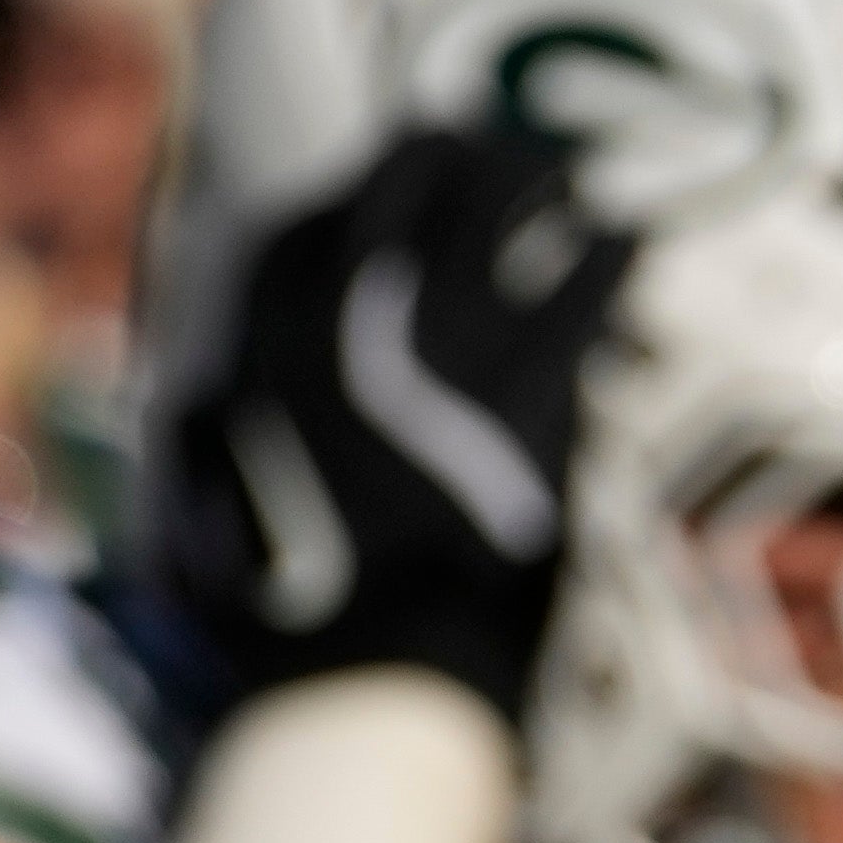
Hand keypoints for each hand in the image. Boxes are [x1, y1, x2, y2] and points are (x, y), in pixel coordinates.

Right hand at [154, 119, 630, 723]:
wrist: (368, 686)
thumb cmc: (288, 617)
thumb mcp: (213, 503)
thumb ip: (222, 432)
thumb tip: (213, 396)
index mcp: (264, 343)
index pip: (318, 220)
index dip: (377, 186)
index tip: (415, 168)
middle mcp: (349, 325)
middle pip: (421, 184)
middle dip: (473, 156)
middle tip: (517, 157)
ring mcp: (442, 355)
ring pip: (510, 216)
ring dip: (554, 183)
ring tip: (588, 181)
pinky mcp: (528, 404)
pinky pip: (580, 295)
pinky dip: (607, 257)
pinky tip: (629, 243)